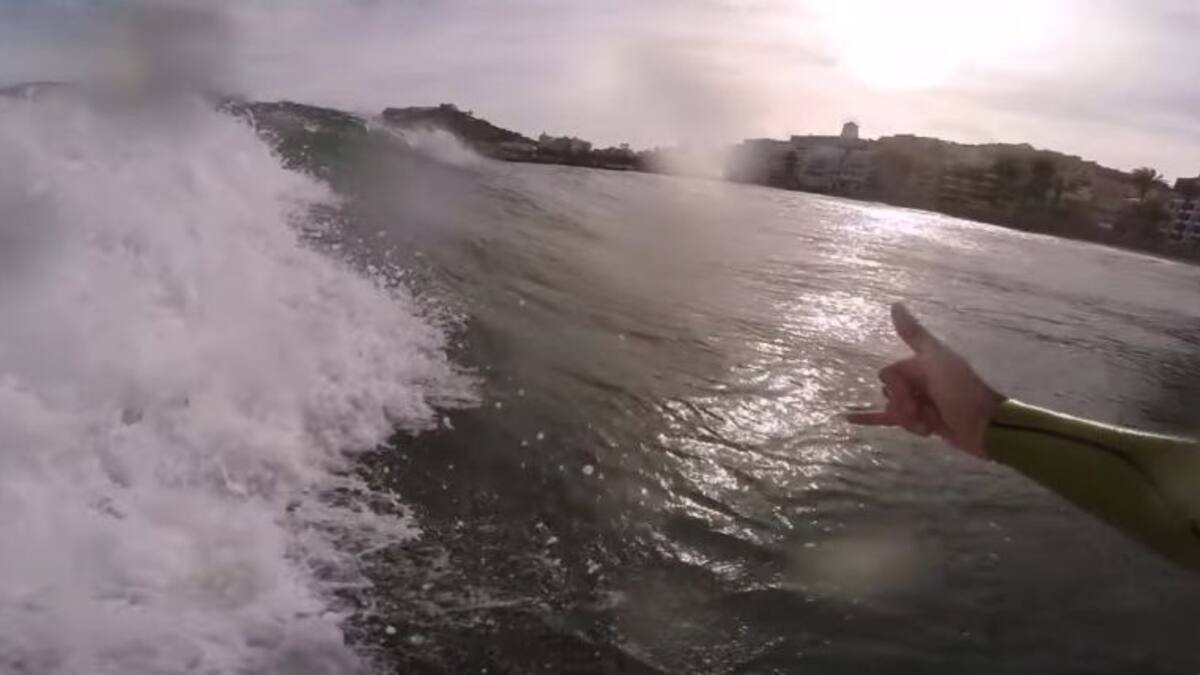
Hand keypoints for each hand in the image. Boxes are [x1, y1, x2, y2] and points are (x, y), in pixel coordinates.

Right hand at [847, 303, 1004, 456]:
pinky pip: (891, 419)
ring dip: (905, 418)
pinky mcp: (920, 422)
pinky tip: (847, 418)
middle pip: (889, 390)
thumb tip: (895, 304)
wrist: (984, 426)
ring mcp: (919, 402)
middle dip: (901, 404)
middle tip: (921, 411)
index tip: (915, 395)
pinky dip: (870, 418)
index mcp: (921, 364)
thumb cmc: (961, 390)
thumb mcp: (936, 358)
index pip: (889, 373)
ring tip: (926, 424)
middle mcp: (919, 380)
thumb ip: (913, 334)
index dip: (897, 386)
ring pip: (892, 407)